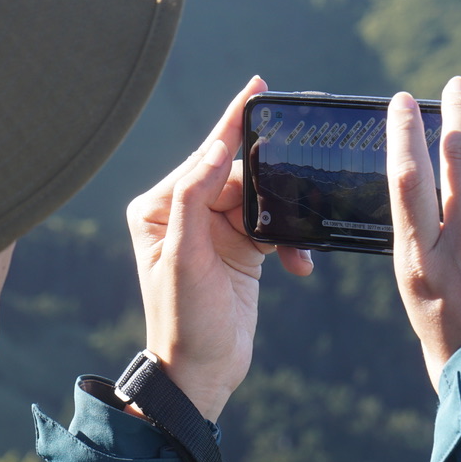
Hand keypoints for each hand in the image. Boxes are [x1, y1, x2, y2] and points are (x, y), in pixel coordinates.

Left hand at [126, 77, 312, 420]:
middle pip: (239, 176)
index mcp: (160, 207)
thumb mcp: (186, 260)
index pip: (203, 157)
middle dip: (271, 186)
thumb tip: (217, 147)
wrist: (203, 374)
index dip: (233, 123)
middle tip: (300, 186)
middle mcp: (184, 212)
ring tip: (294, 249)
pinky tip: (299, 265)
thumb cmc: (185, 322)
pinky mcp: (240, 246)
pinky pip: (273, 226)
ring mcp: (214, 229)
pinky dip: (289, 241)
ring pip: (261, 199)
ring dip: (284, 220)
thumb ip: (196, 197)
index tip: (257, 87)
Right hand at [386, 77, 460, 389]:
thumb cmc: (459, 349)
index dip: (403, 131)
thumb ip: (429, 246)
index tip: (402, 101)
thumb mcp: (422, 298)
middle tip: (457, 83)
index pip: (407, 176)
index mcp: (421, 259)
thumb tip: (442, 197)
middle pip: (458, 154)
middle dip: (457, 109)